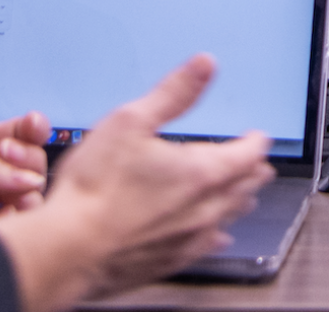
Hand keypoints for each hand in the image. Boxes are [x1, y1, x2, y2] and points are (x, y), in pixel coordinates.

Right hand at [0, 56, 275, 311]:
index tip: (260, 137)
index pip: (246, 154)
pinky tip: (216, 238)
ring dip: (238, 203)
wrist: (68, 251)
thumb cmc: (94, 188)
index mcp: (201, 172)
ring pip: (227, 219)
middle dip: (253, 173)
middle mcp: (203, 209)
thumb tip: (204, 66)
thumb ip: (173, 93)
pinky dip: (216, 236)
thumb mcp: (131, 121)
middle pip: (242, 188)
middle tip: (260, 167)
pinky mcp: (169, 262)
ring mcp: (188, 240)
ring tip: (244, 197)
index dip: (256, 142)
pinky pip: (206, 248)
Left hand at [0, 112, 48, 222]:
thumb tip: (28, 181)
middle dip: (30, 163)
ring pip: (19, 202)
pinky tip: (8, 216)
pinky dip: (13, 225)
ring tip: (20, 198)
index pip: (15, 135)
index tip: (35, 128)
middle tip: (12, 163)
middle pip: (26, 168)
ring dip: (28, 196)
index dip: (31, 130)